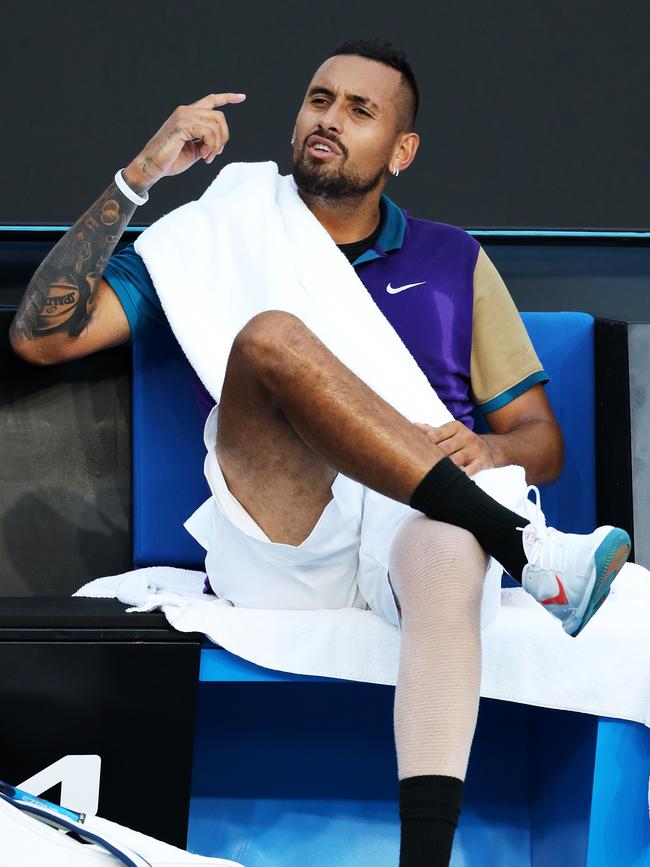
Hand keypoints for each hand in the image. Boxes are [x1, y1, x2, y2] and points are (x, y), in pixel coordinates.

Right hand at [123, 92, 246, 191]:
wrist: (152, 167)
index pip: (211, 100)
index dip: (227, 97)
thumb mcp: (194, 150)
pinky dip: (211, 147)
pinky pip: (209, 133)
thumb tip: (219, 142)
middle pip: (219, 117)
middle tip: (214, 155)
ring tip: (208, 158)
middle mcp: (186, 111)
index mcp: (188, 115)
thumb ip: (206, 142)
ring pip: (216, 125)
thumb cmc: (170, 160)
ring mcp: (184, 116)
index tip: (242, 97)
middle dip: (223, 138)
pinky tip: (204, 156)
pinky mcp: (182, 125)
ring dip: (217, 146)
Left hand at [416, 420, 494, 476]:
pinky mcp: (480, 462)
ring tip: (430, 474)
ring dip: (443, 468)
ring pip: (454, 461)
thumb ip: (431, 431)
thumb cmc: (461, 442)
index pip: (436, 434)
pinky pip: (468, 471)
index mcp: (456, 427)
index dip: (424, 444)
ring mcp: (474, 450)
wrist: (489, 449)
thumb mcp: (449, 433)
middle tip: (419, 465)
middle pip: (444, 448)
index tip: (414, 452)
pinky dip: (458, 475)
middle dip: (433, 457)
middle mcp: (466, 436)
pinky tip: (448, 479)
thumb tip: (412, 426)